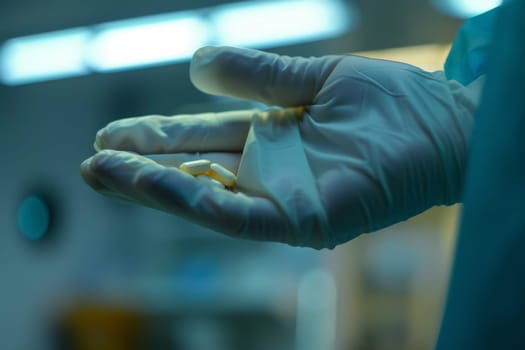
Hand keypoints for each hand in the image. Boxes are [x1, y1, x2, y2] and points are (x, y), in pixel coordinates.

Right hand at [81, 46, 478, 248]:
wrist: (446, 125)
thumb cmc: (390, 104)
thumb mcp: (314, 79)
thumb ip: (258, 76)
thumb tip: (194, 63)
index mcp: (270, 138)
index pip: (202, 138)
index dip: (157, 136)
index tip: (114, 130)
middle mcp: (270, 172)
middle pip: (194, 171)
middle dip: (142, 166)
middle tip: (91, 159)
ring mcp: (284, 199)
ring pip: (206, 198)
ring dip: (152, 186)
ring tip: (101, 170)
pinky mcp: (302, 221)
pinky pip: (237, 216)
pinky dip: (193, 200)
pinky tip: (150, 182)